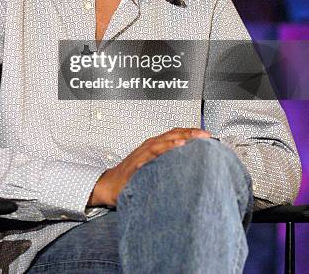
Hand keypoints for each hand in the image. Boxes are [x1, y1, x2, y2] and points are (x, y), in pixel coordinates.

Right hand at [88, 127, 210, 206]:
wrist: (111, 185)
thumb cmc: (132, 177)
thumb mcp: (153, 168)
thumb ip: (167, 164)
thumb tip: (188, 167)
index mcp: (155, 146)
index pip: (176, 134)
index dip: (191, 133)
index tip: (207, 135)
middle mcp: (150, 145)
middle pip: (173, 134)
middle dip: (191, 132)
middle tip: (207, 134)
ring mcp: (144, 152)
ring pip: (165, 139)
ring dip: (182, 136)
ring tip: (196, 136)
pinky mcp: (139, 161)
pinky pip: (154, 151)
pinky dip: (167, 147)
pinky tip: (178, 145)